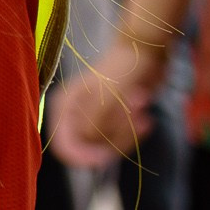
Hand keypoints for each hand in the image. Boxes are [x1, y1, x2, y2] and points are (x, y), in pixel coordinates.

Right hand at [49, 39, 166, 167]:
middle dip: (116, 136)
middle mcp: (77, 116)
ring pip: (110, 146)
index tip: (106, 155)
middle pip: (91, 148)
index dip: (82, 155)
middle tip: (130, 116)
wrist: (145, 54)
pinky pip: (123, 141)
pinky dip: (136, 133)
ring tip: (139, 106)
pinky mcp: (115, 122)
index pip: (63, 145)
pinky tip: (145, 117)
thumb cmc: (122, 69)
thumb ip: (93, 124)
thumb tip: (87, 145)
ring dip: (129, 131)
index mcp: (65, 106)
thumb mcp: (106, 98)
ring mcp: (97, 119)